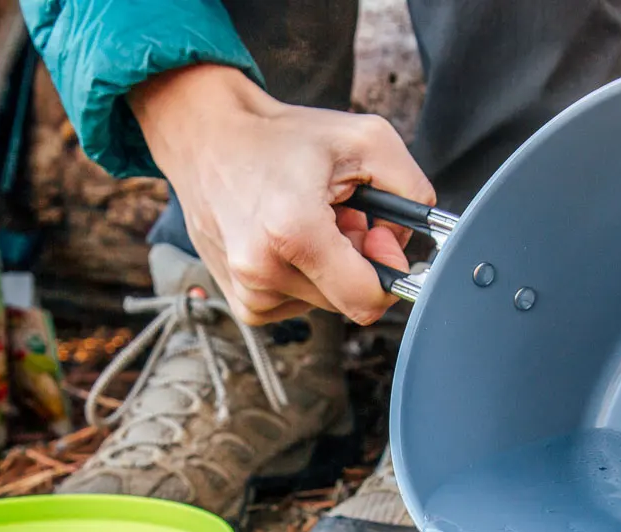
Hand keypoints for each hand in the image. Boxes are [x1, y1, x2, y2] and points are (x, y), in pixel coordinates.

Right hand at [130, 64, 434, 325]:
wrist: (209, 138)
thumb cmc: (283, 137)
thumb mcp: (367, 140)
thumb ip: (412, 191)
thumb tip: (407, 247)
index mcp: (293, 231)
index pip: (367, 300)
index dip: (388, 272)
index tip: (379, 236)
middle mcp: (261, 270)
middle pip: (348, 301)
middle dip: (357, 263)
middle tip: (339, 215)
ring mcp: (246, 291)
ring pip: (325, 303)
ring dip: (329, 268)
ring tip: (307, 221)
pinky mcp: (239, 301)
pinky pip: (298, 305)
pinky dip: (305, 276)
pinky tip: (286, 239)